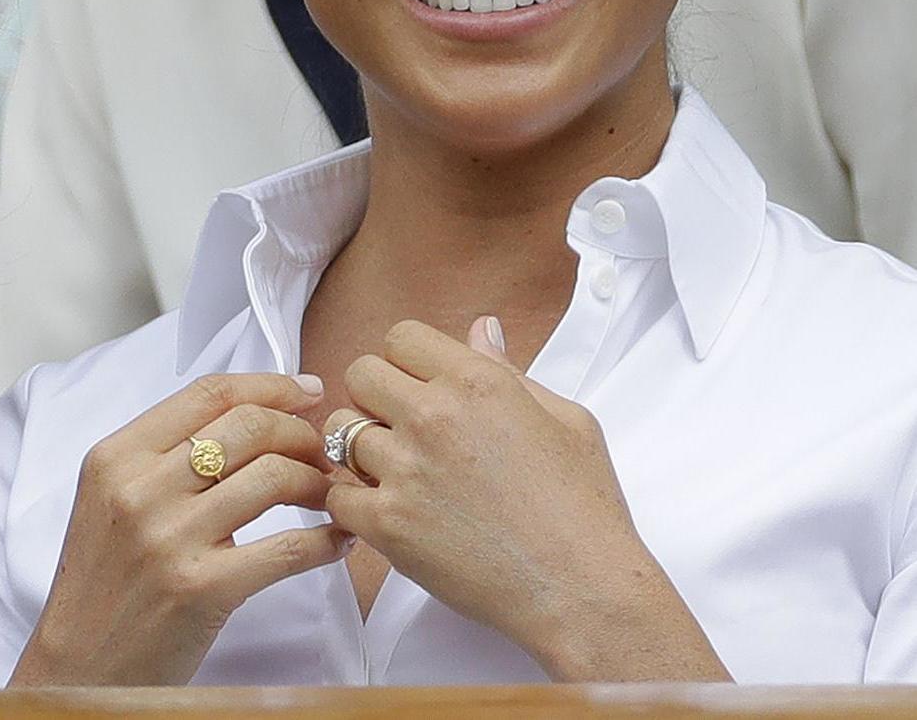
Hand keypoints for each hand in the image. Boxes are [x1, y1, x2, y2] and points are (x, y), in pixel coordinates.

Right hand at [10, 371, 350, 686]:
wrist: (78, 665)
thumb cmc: (102, 582)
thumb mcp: (109, 499)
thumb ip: (161, 456)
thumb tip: (249, 417)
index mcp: (116, 457)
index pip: (208, 394)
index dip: (269, 385)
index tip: (306, 392)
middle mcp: (140, 488)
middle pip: (249, 426)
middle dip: (302, 432)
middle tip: (321, 451)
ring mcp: (171, 538)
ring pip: (275, 476)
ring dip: (319, 481)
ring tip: (329, 494)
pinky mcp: (203, 589)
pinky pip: (288, 548)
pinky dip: (327, 539)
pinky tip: (339, 540)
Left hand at [323, 318, 725, 680]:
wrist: (583, 591)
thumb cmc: (583, 509)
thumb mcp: (565, 420)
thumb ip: (510, 369)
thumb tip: (481, 328)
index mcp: (476, 382)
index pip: (401, 337)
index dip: (408, 362)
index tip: (421, 389)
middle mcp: (433, 416)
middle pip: (360, 374)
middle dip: (377, 397)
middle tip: (404, 430)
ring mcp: (405, 469)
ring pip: (340, 431)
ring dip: (362, 448)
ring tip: (398, 474)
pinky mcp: (387, 522)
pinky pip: (337, 494)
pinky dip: (354, 504)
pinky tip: (389, 512)